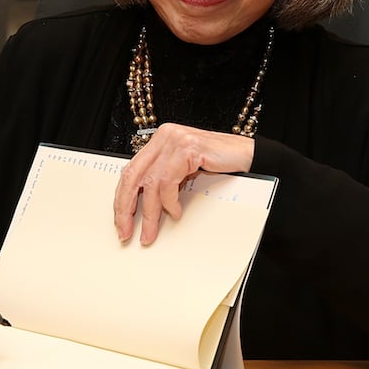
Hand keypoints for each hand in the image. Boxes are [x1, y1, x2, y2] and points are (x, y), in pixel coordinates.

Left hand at [114, 122, 254, 245]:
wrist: (246, 155)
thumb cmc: (217, 164)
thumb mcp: (183, 172)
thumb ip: (164, 181)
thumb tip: (143, 208)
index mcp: (159, 141)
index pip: (130, 171)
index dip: (122, 199)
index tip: (121, 222)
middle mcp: (163, 137)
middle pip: (133, 175)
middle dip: (126, 208)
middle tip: (126, 231)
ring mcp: (175, 140)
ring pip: (151, 182)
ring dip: (150, 213)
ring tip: (151, 232)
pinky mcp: (188, 147)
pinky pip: (169, 181)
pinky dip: (169, 201)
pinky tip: (175, 212)